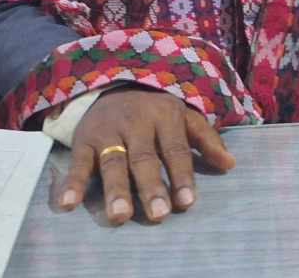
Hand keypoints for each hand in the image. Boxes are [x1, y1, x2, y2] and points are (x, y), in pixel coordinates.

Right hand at [56, 88, 235, 224]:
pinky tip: (69, 204)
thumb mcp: (183, 116)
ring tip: (119, 216)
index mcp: (165, 116)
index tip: (186, 203)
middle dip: (150, 187)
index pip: (175, 149)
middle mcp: (136, 123)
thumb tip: (229, 164)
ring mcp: (108, 132)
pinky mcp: (84, 139)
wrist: (113, 82)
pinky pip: (78, 162)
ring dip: (115, 190)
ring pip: (113, 163)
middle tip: (158, 215)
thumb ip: (205, 139)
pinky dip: (72, 183)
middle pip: (144, 159)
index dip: (181, 176)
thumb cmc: (155, 109)